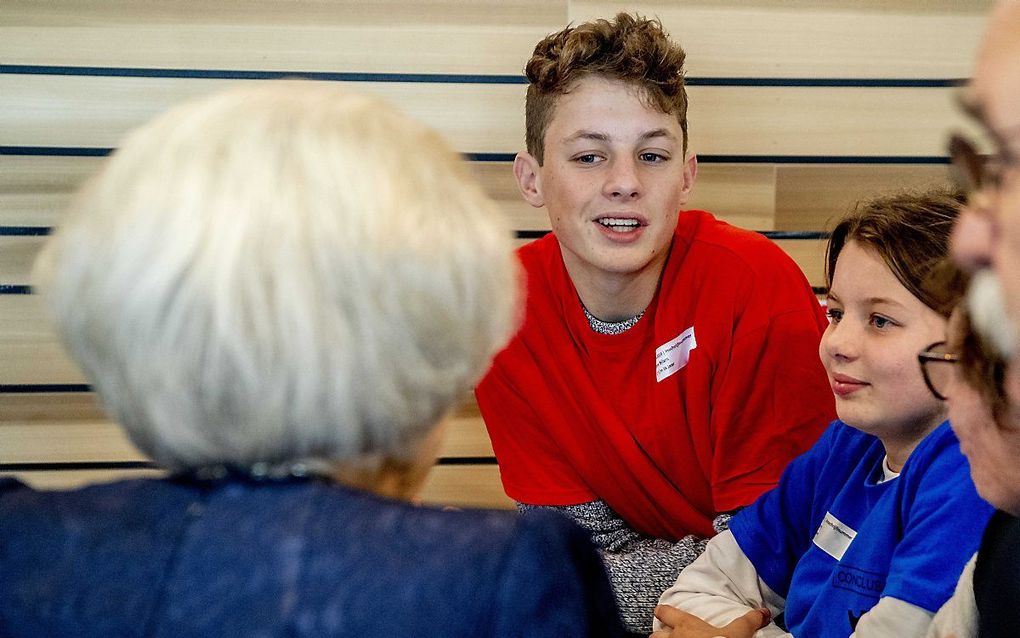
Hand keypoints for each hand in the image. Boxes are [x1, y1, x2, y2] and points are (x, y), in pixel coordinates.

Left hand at [650, 604, 770, 637]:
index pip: (665, 612)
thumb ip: (748, 621)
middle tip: (668, 636)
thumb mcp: (737, 633)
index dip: (663, 612)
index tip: (663, 612)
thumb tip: (762, 612)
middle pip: (656, 634)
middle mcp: (674, 637)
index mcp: (686, 624)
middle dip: (660, 634)